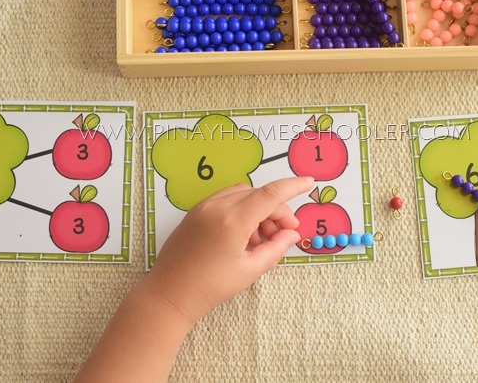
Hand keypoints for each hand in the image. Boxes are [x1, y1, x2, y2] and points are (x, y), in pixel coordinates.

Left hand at [143, 176, 314, 324]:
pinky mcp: (195, 211)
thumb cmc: (208, 287)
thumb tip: (291, 234)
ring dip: (259, 209)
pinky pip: (226, 199)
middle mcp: (217, 207)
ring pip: (243, 193)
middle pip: (258, 194)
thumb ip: (276, 248)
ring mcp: (203, 207)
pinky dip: (242, 209)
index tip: (308, 181)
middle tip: (284, 234)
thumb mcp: (250, 271)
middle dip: (276, 210)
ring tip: (262, 239)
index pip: (270, 194)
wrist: (169, 294)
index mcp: (232, 221)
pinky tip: (245, 235)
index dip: (293, 186)